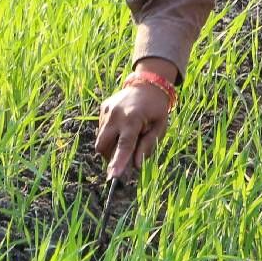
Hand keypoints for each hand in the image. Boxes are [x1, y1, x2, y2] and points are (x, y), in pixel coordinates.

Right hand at [95, 58, 175, 179]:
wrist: (149, 83)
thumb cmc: (157, 108)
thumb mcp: (160, 126)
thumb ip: (148, 146)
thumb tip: (135, 165)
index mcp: (133, 119)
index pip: (124, 145)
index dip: (118, 162)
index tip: (113, 177)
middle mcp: (116, 115)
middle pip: (104, 146)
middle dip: (110, 156)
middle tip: (124, 157)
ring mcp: (107, 111)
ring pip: (101, 139)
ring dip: (111, 145)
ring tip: (128, 136)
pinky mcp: (103, 108)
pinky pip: (102, 129)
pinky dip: (110, 134)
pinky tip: (123, 126)